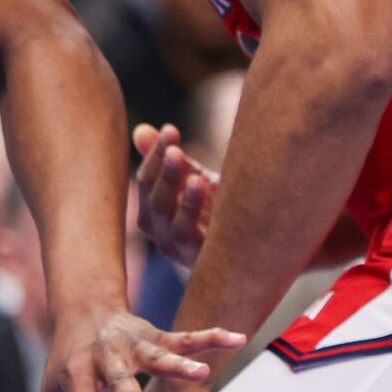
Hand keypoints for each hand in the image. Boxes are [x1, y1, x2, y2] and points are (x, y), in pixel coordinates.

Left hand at [38, 300, 242, 391]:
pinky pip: (184, 338)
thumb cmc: (66, 368)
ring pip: (155, 355)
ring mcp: (130, 344)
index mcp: (74, 376)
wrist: (81, 309)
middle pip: (117, 380)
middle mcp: (102, 357)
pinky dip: (210, 338)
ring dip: (177, 365)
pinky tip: (236, 339)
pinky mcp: (154, 335)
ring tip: (200, 374)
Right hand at [133, 123, 215, 268]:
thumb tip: (141, 130)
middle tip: (175, 148)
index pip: (146, 182)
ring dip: (178, 193)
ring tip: (189, 169)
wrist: (251, 249)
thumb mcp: (192, 179)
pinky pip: (192, 237)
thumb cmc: (217, 211)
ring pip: (170, 221)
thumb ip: (166, 157)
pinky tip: (205, 188)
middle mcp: (160, 235)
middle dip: (164, 172)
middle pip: (155, 202)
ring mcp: (180, 251)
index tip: (171, 130)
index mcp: (152, 214)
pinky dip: (193, 211)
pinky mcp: (202, 261)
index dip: (154, 156)